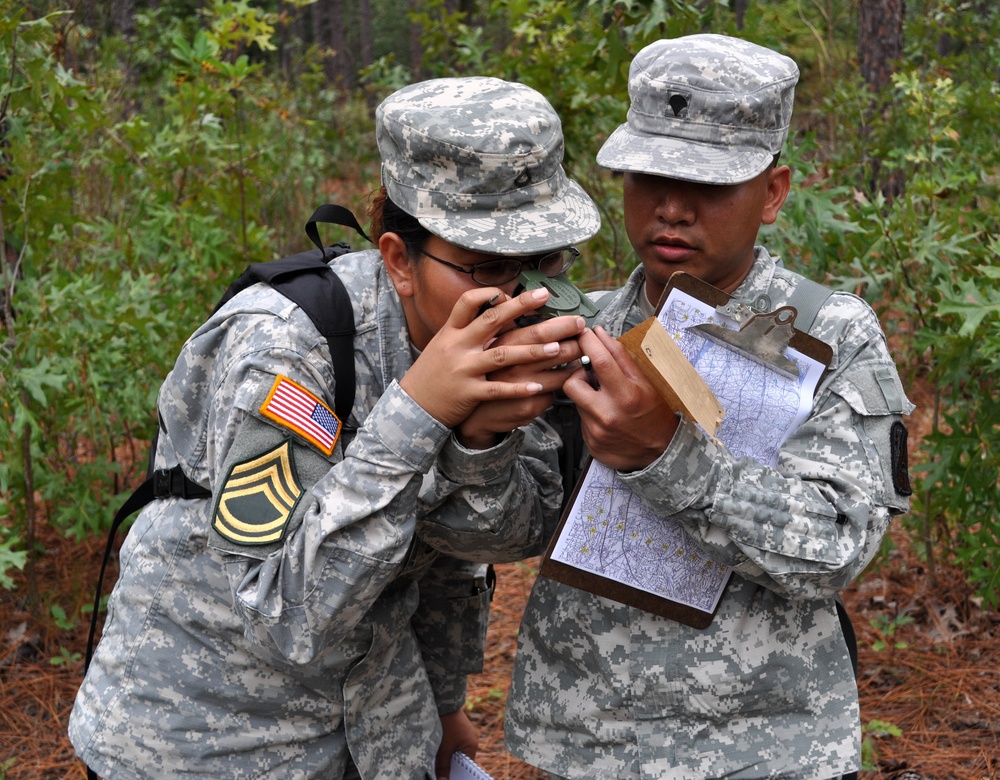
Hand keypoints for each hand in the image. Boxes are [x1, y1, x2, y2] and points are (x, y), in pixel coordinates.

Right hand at [400, 287, 561, 429]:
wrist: (414, 406)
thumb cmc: (433, 374)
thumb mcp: (443, 345)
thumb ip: (466, 330)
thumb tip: (496, 313)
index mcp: (451, 332)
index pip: (468, 302)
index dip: (490, 294)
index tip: (512, 293)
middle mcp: (457, 346)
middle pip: (491, 320)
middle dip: (520, 306)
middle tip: (545, 295)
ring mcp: (463, 369)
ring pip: (501, 355)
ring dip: (531, 351)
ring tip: (557, 348)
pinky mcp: (468, 393)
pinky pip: (498, 390)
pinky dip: (518, 388)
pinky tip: (538, 386)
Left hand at [434, 707, 477, 779]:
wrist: (443, 701)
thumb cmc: (445, 724)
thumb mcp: (442, 748)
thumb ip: (443, 767)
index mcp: (472, 746)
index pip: (467, 767)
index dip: (458, 774)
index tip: (449, 778)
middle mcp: (471, 740)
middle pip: (462, 760)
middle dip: (452, 766)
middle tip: (441, 774)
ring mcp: (466, 734)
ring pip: (457, 751)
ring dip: (449, 757)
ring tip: (439, 762)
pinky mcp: (459, 729)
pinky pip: (455, 743)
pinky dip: (447, 748)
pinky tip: (438, 750)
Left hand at [562, 326, 678, 470]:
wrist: (660, 454)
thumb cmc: (655, 413)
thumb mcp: (646, 383)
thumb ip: (621, 358)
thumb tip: (601, 334)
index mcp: (626, 395)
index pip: (599, 361)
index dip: (588, 342)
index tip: (584, 333)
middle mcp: (608, 414)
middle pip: (572, 382)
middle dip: (577, 374)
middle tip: (590, 374)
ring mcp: (597, 431)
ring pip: (575, 402)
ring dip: (585, 394)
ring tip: (602, 397)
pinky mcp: (590, 443)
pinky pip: (581, 420)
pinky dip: (590, 414)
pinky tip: (605, 416)